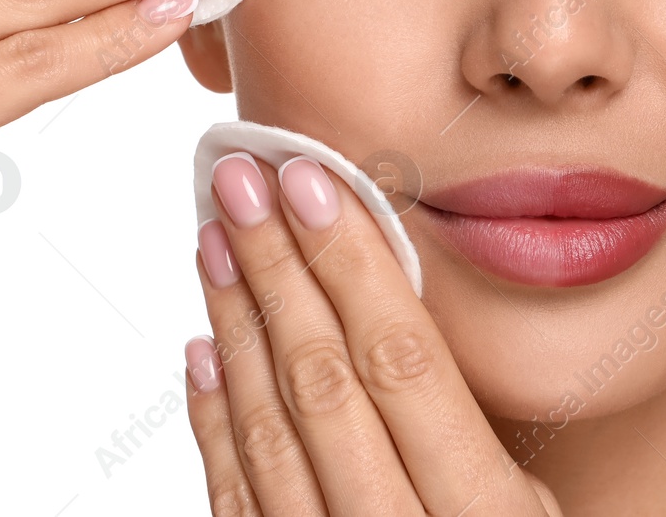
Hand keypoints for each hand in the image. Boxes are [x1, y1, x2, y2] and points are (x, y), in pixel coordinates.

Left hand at [185, 150, 564, 515]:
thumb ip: (466, 440)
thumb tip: (386, 316)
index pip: (402, 363)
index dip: (350, 264)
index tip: (311, 181)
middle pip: (323, 381)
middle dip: (277, 269)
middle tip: (237, 182)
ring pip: (268, 429)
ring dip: (234, 324)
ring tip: (213, 240)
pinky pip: (234, 499)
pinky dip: (212, 419)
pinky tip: (199, 351)